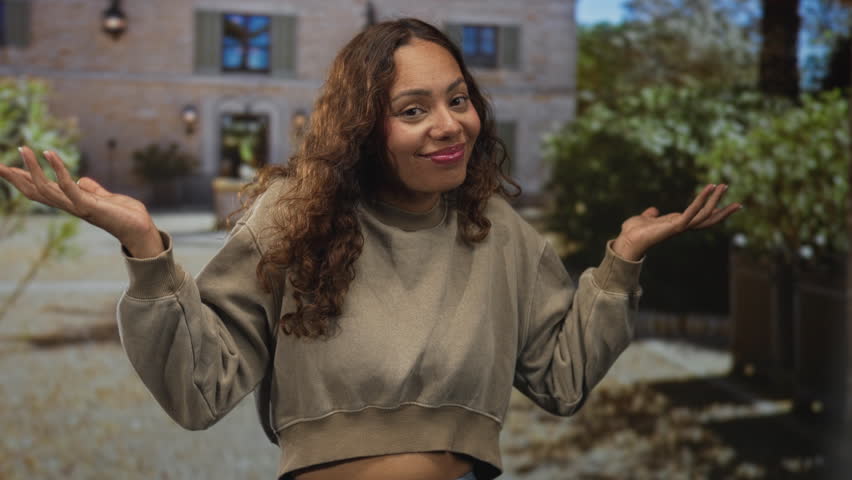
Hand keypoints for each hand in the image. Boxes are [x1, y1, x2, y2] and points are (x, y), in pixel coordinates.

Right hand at [0, 146, 163, 257]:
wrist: (142, 230)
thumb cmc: (125, 215)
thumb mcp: (106, 198)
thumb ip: (92, 190)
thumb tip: (81, 181)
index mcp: (71, 203)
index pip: (41, 190)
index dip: (23, 179)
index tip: (5, 167)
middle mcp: (70, 206)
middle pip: (34, 192)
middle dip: (15, 178)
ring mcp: (77, 207)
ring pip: (45, 189)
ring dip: (32, 168)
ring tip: (23, 149)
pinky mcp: (89, 206)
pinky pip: (68, 186)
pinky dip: (57, 169)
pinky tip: (49, 153)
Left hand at [611, 184, 741, 260]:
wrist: (626, 241)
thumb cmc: (633, 232)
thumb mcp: (644, 219)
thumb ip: (650, 215)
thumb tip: (652, 211)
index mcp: (677, 224)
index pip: (701, 219)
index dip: (714, 212)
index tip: (727, 206)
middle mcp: (682, 226)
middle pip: (708, 219)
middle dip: (723, 211)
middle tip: (739, 203)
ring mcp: (680, 227)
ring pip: (704, 214)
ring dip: (715, 199)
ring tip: (723, 186)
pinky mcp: (675, 226)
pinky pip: (692, 211)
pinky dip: (701, 199)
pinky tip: (709, 188)